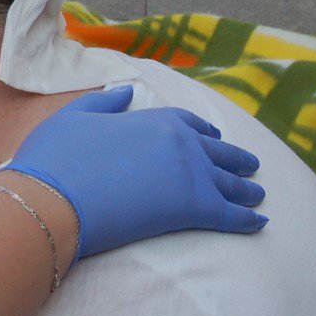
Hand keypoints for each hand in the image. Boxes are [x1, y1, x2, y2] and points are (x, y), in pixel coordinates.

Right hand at [0, 86, 266, 264]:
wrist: (55, 196)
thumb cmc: (57, 158)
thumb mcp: (75, 117)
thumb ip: (104, 102)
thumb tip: (127, 91)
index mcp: (154, 119)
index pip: (189, 123)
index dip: (205, 131)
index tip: (215, 136)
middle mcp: (181, 142)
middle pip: (218, 152)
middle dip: (237, 159)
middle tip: (252, 166)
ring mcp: (192, 175)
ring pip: (230, 183)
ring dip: (248, 189)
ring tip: (260, 194)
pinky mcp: (194, 209)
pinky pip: (231, 215)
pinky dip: (248, 220)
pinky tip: (260, 224)